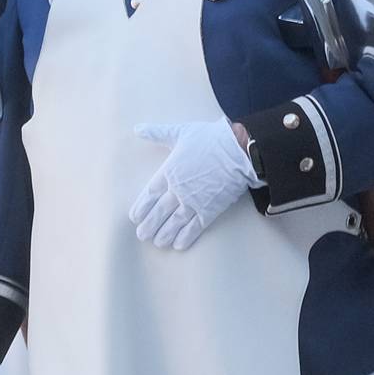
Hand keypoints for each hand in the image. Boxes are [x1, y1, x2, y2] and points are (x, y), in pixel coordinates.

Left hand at [129, 121, 258, 249]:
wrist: (239, 149)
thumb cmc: (210, 138)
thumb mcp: (181, 132)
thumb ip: (157, 133)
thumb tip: (137, 129)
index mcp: (169, 171)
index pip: (149, 194)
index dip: (141, 208)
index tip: (134, 217)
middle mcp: (178, 189)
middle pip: (159, 212)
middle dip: (149, 225)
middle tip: (142, 235)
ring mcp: (194, 201)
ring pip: (174, 223)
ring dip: (164, 234)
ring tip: (158, 243)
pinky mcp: (210, 209)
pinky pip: (195, 227)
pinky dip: (186, 237)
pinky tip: (178, 245)